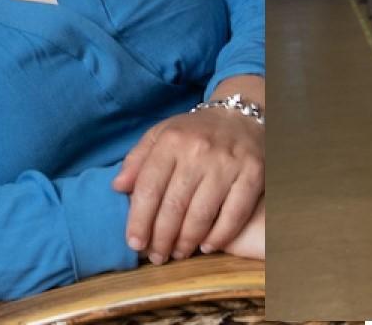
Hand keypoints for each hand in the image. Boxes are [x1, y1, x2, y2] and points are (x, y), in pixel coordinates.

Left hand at [113, 106, 263, 264]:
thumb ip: (137, 160)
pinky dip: (219, 236)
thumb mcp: (161, 135)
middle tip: (157, 256)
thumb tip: (118, 187)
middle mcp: (199, 151)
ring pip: (201, 214)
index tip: (135, 244)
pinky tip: (207, 246)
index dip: (139, 220)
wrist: (242, 116)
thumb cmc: (195, 132)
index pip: (149, 188)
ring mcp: (228, 163)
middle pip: (174, 206)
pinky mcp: (253, 174)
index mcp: (171, 141)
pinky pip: (234, 214)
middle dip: (161, 238)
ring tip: (178, 253)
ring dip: (186, 242)